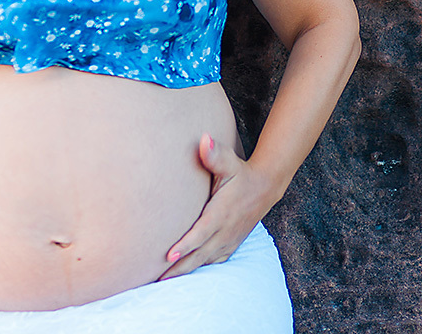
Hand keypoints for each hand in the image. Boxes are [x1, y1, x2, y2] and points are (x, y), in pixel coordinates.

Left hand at [158, 134, 273, 280]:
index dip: (186, 245)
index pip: (202, 232)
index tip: (168, 255)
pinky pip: (213, 261)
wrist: (265, 187)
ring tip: (163, 281)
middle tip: (156, 279)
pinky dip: (199, 269)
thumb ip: (214, 154)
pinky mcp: (231, 244)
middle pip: (200, 253)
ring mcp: (229, 239)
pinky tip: (183, 275)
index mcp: (222, 212)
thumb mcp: (229, 162)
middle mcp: (226, 230)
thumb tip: (204, 140)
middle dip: (178, 267)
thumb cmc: (241, 173)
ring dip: (186, 271)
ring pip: (205, 260)